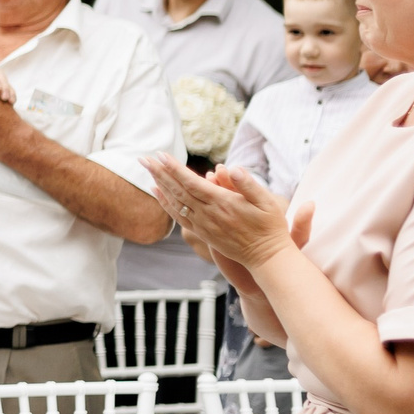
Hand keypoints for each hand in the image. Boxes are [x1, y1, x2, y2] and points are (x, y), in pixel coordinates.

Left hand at [142, 158, 296, 271]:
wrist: (266, 257)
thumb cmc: (270, 227)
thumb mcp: (267, 202)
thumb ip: (248, 184)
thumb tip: (232, 168)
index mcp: (222, 203)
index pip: (192, 183)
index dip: (174, 169)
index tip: (160, 155)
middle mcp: (208, 214)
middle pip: (178, 190)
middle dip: (160, 173)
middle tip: (144, 158)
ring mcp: (203, 225)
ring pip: (175, 202)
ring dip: (159, 185)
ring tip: (147, 170)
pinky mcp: (202, 233)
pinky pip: (178, 216)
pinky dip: (165, 203)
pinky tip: (157, 192)